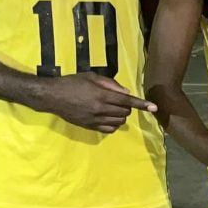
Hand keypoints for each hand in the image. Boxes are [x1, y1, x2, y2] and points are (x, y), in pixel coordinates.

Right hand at [38, 73, 155, 133]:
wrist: (52, 96)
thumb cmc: (71, 82)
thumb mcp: (91, 77)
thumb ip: (110, 84)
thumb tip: (126, 93)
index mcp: (102, 95)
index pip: (128, 101)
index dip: (142, 105)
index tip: (154, 108)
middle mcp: (100, 109)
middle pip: (125, 112)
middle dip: (128, 107)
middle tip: (120, 101)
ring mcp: (95, 119)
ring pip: (119, 122)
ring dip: (121, 116)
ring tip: (113, 109)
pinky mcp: (89, 127)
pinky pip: (109, 130)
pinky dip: (113, 125)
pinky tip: (109, 118)